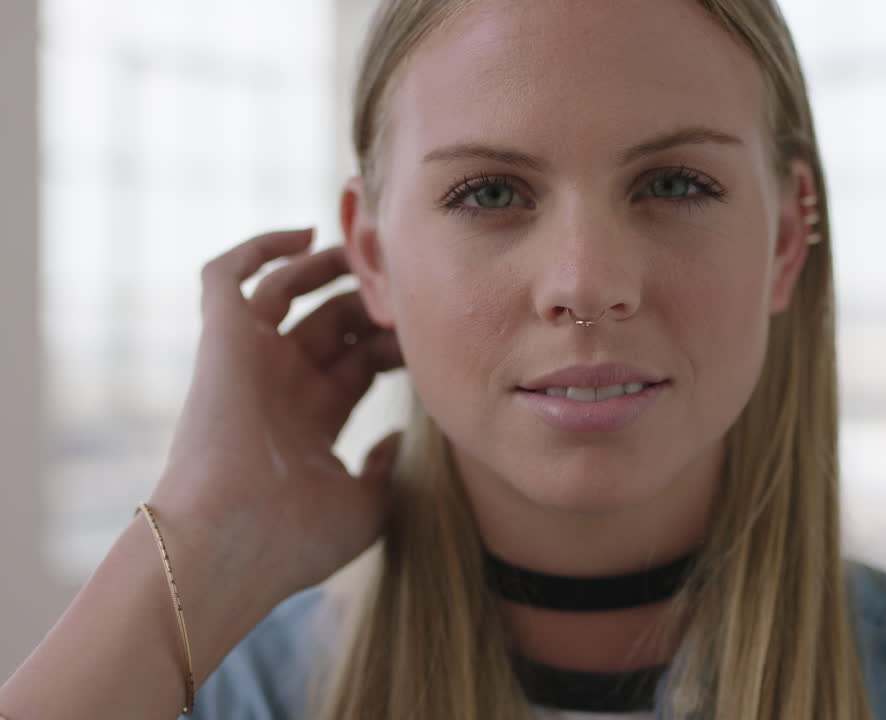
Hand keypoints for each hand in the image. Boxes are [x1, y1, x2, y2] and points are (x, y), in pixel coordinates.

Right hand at [148, 228, 403, 599]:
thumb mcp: (366, 504)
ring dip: (327, 266)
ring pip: (285, 289)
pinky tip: (306, 233)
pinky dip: (259, 247)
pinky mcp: (221, 339)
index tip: (434, 330)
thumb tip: (401, 436)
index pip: (359, 361)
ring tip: (368, 250)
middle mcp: (280, 384)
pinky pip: (226, 275)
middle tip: (411, 286)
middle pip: (332, 322)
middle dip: (373, 302)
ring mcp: (250, 360)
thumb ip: (387, 466)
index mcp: (312, 420)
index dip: (396, 340)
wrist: (229, 543)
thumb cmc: (296, 538)